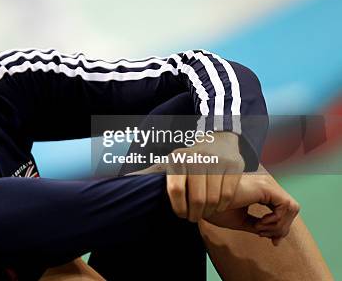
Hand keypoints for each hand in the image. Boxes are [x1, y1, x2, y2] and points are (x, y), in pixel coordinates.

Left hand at [128, 132, 244, 221]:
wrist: (219, 140)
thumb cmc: (189, 158)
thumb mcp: (170, 162)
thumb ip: (152, 174)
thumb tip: (125, 180)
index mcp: (177, 158)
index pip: (175, 190)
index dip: (178, 208)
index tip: (180, 214)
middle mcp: (197, 158)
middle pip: (196, 198)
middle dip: (194, 214)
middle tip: (193, 218)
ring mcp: (217, 162)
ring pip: (213, 199)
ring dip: (209, 212)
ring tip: (204, 213)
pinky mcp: (233, 167)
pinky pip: (227, 195)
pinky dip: (222, 206)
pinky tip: (216, 206)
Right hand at [205, 171, 299, 245]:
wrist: (202, 202)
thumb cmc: (217, 208)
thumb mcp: (242, 220)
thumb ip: (259, 225)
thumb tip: (275, 236)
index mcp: (260, 189)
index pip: (283, 207)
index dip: (283, 226)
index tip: (273, 241)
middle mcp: (266, 182)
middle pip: (291, 208)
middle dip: (282, 228)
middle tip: (264, 235)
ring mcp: (266, 183)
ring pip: (292, 208)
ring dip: (278, 225)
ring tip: (259, 228)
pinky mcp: (265, 187)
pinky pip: (287, 206)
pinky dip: (277, 220)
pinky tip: (259, 223)